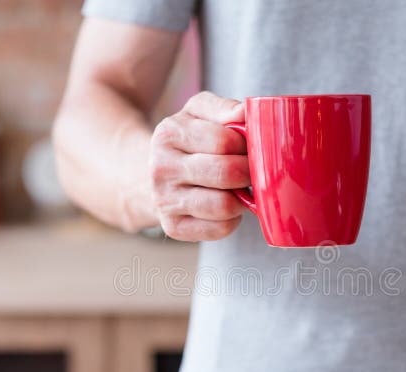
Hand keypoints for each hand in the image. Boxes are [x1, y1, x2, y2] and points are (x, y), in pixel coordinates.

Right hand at [149, 91, 249, 240]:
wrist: (154, 174)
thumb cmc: (188, 141)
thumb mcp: (199, 112)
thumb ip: (223, 108)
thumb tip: (244, 112)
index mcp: (169, 134)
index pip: (224, 141)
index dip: (246, 145)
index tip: (247, 148)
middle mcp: (161, 168)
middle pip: (226, 174)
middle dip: (248, 172)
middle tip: (250, 171)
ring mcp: (164, 200)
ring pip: (224, 205)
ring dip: (241, 198)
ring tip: (237, 188)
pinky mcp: (173, 227)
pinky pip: (220, 228)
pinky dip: (232, 219)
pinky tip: (225, 205)